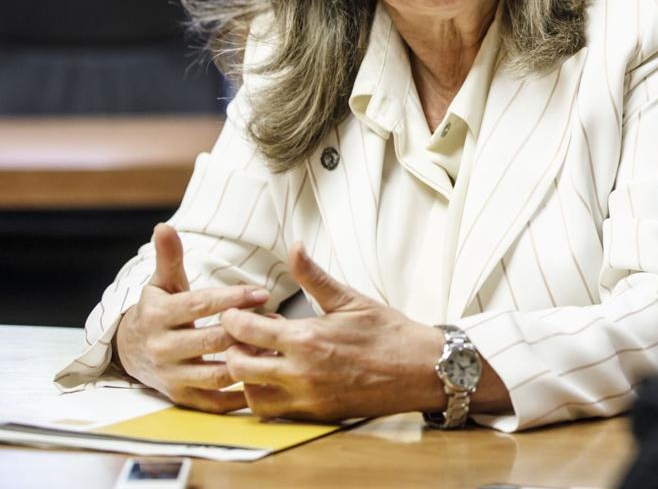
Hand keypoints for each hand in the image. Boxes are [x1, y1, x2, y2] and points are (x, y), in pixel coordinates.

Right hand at [114, 224, 268, 412]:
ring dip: (249, 360)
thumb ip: (169, 258)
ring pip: (217, 373)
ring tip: (275, 346)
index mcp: (158, 316)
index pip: (200, 305)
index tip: (262, 292)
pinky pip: (216, 401)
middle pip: (212, 340)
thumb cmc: (159, 310)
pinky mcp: (182, 398)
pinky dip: (242, 394)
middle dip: (247, 329)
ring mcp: (171, 376)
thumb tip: (164, 225)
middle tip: (277, 319)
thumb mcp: (163, 283)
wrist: (131, 352)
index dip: (232, 298)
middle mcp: (162, 348)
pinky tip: (266, 377)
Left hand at [220, 243, 446, 420]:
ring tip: (260, 358)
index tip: (235, 312)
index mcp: (307, 339)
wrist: (420, 370)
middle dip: (233, 348)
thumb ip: (314, 276)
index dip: (233, 318)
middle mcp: (301, 373)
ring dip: (246, 377)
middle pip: (238, 366)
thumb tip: (294, 246)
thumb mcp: (350, 299)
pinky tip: (278, 378)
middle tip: (244, 336)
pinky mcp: (316, 414)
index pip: (245, 331)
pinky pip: (274, 412)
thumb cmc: (388, 332)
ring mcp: (307, 398)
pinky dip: (266, 396)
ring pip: (250, 396)